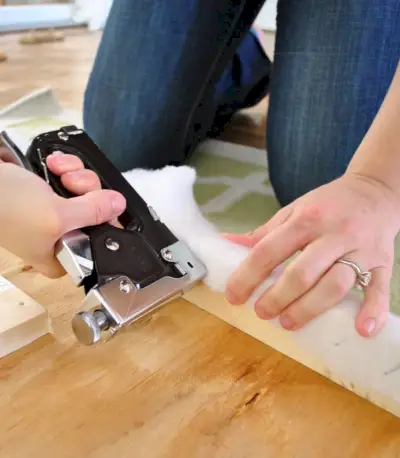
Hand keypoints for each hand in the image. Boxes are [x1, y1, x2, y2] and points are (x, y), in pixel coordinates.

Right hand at [0, 151, 125, 277]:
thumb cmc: (7, 208)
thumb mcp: (56, 216)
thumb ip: (92, 212)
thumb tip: (119, 205)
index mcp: (61, 256)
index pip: (100, 243)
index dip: (108, 222)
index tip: (106, 207)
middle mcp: (60, 236)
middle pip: (97, 212)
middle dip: (88, 191)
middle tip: (73, 186)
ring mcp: (54, 211)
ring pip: (87, 190)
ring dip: (76, 174)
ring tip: (57, 172)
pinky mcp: (48, 190)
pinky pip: (72, 176)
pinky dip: (66, 166)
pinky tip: (52, 164)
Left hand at [223, 173, 399, 337]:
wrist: (375, 191)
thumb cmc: (328, 204)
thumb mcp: (293, 210)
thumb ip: (263, 232)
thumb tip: (227, 242)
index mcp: (306, 219)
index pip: (269, 250)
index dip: (247, 275)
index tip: (234, 295)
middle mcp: (333, 233)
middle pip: (302, 273)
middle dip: (277, 298)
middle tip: (261, 312)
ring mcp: (361, 249)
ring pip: (336, 284)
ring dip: (310, 308)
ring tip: (288, 322)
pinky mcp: (383, 262)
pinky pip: (380, 289)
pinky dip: (372, 311)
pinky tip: (360, 330)